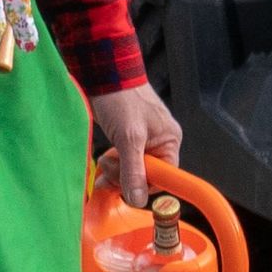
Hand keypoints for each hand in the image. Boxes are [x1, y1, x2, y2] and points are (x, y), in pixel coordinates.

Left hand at [91, 83, 182, 205]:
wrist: (103, 74)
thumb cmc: (121, 98)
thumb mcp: (128, 138)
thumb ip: (133, 170)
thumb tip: (138, 198)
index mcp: (169, 140)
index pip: (164, 176)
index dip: (145, 184)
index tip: (127, 187)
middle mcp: (160, 141)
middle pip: (147, 173)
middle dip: (125, 177)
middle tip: (108, 171)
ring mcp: (144, 139)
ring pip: (133, 167)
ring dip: (117, 171)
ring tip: (103, 164)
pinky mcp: (128, 136)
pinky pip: (125, 158)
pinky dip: (114, 163)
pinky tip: (103, 162)